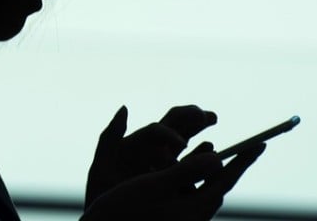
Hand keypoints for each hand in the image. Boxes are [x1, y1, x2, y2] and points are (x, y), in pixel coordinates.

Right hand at [81, 140, 265, 220]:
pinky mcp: (169, 215)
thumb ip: (186, 171)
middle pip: (217, 184)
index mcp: (195, 209)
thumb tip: (217, 159)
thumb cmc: (126, 213)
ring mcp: (180, 216)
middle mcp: (192, 215)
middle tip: (246, 147)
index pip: (225, 179)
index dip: (244, 159)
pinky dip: (187, 174)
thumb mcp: (155, 187)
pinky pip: (185, 191)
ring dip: (206, 166)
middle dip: (229, 164)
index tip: (261, 143)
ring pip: (200, 187)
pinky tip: (181, 162)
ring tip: (213, 147)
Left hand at [85, 105, 217, 207]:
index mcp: (137, 144)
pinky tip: (214, 162)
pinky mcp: (177, 181)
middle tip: (210, 117)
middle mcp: (154, 149)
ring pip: (188, 141)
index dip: (169, 133)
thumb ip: (109, 138)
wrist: (109, 218)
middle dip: (194, 118)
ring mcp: (168, 164)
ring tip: (213, 134)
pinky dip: (205, 161)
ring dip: (202, 133)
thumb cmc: (102, 193)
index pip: (157, 130)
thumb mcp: (101, 168)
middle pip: (176, 126)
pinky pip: (194, 167)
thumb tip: (125, 107)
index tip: (181, 144)